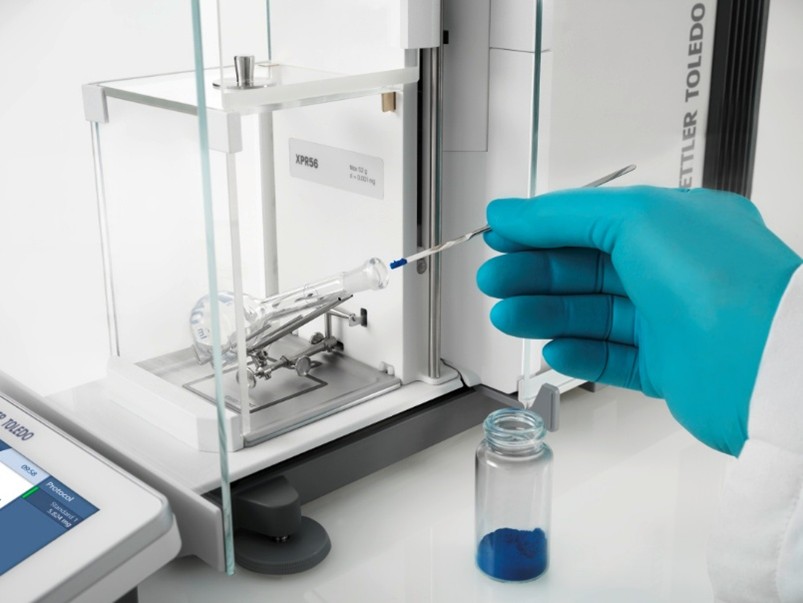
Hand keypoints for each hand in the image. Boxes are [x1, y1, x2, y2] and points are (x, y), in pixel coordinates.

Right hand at [477, 186, 800, 454]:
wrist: (765, 368)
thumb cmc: (722, 283)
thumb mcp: (636, 220)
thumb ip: (565, 215)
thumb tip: (514, 212)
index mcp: (674, 224)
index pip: (590, 222)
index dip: (540, 230)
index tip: (501, 237)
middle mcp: (673, 270)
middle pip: (585, 270)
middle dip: (534, 274)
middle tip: (494, 281)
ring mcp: (671, 320)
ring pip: (592, 314)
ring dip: (545, 313)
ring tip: (507, 316)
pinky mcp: (668, 366)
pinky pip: (611, 357)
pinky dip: (577, 352)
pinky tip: (551, 347)